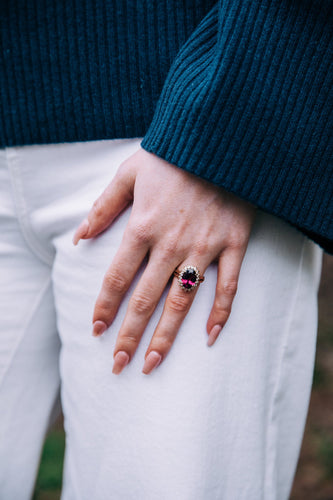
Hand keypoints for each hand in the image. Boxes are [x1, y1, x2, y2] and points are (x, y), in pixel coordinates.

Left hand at [73, 147, 255, 374]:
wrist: (220, 138)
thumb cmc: (172, 154)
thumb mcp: (129, 173)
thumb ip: (103, 207)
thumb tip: (79, 238)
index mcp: (142, 227)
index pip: (118, 278)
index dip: (105, 307)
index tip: (96, 331)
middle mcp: (171, 244)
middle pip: (146, 300)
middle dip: (129, 335)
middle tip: (118, 365)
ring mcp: (204, 247)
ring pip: (182, 302)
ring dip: (166, 336)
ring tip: (153, 364)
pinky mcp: (233, 245)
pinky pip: (228, 287)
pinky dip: (220, 313)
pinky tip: (209, 338)